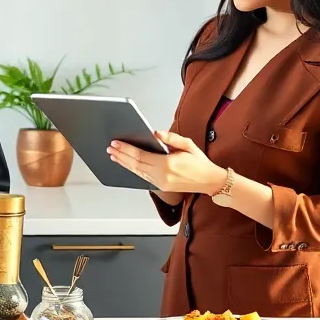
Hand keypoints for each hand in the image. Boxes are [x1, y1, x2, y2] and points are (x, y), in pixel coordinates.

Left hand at [108, 131, 227, 193]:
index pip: (140, 155)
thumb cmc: (199, 162)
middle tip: (110, 147)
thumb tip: (154, 133)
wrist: (209, 181)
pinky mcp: (160, 186)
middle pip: (135, 164)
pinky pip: (142, 176)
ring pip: (137, 172)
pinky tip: (126, 164)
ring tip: (113, 155)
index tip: (116, 142)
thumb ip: (170, 138)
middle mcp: (161, 175)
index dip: (126, 149)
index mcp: (167, 164)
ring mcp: (160, 182)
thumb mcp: (188, 145)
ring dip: (124, 163)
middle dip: (121, 155)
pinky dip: (132, 169)